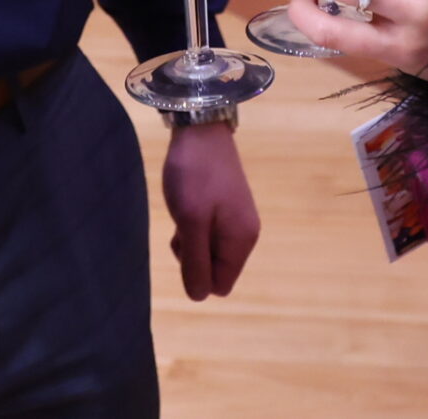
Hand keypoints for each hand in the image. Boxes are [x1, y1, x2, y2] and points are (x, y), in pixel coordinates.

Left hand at [161, 122, 257, 298]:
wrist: (201, 129)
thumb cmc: (195, 176)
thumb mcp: (191, 221)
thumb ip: (195, 261)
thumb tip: (200, 297)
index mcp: (242, 240)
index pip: (220, 285)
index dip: (197, 273)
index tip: (187, 244)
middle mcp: (244, 234)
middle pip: (214, 269)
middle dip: (192, 256)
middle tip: (183, 224)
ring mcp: (235, 219)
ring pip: (207, 251)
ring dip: (189, 240)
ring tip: (183, 211)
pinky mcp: (225, 207)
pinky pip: (206, 234)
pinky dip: (192, 226)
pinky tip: (186, 204)